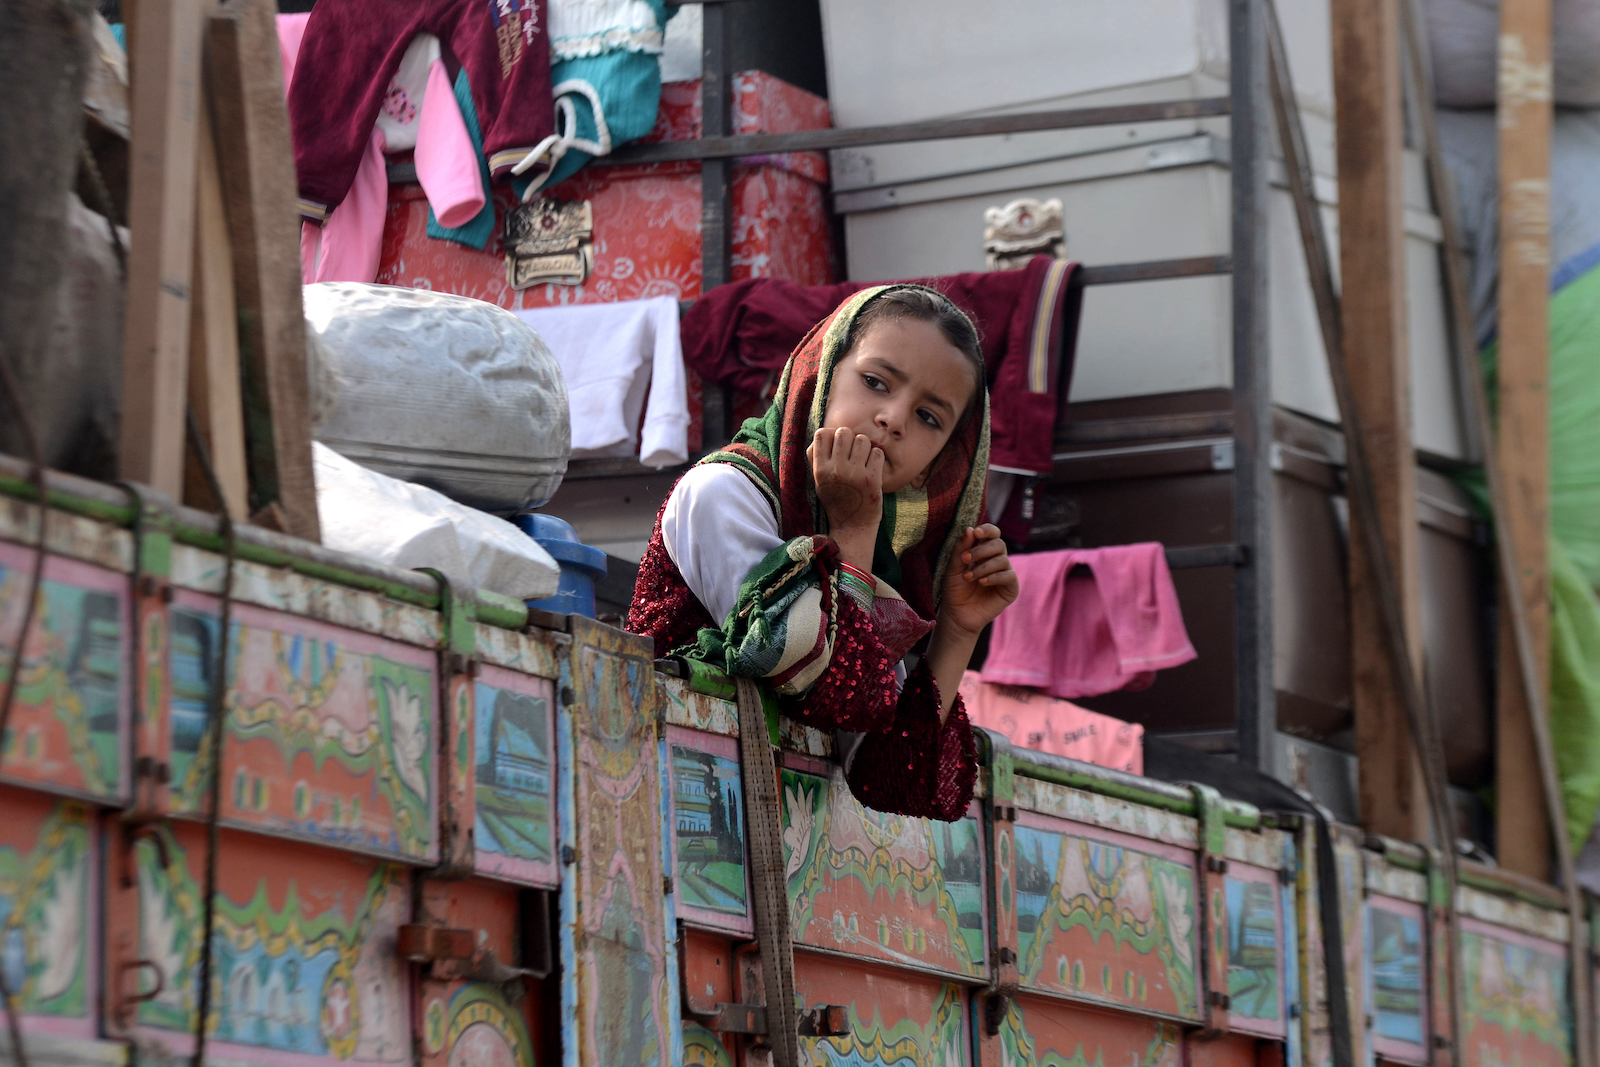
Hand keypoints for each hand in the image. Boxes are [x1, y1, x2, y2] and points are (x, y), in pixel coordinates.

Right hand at [808, 427, 883, 568]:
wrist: (853, 526)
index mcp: (820, 469)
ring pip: (863, 439)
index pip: (822, 433)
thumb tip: (823, 433)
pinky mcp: (872, 480)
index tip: (837, 446)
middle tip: (853, 453)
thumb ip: (816, 457)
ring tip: (863, 460)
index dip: (831, 435)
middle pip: (844, 431)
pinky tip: (872, 468)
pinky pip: (877, 452)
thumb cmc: (836, 499)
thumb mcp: (819, 481)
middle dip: (850, 438)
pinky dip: (876, 457)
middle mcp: (836, 470)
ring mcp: (855, 474)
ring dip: (865, 447)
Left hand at [938, 524, 1018, 637]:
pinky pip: (1009, 576)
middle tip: (965, 560)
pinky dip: (994, 577)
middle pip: (999, 544)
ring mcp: (1005, 574)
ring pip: (1003, 560)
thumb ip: (961, 549)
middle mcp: (997, 560)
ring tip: (968, 578)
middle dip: (981, 550)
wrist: (957, 614)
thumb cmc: (954, 590)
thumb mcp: (954, 568)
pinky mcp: (1010, 588)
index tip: (976, 533)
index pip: (993, 534)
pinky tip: (981, 583)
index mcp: (983, 552)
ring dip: (983, 567)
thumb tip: (970, 529)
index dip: (987, 530)